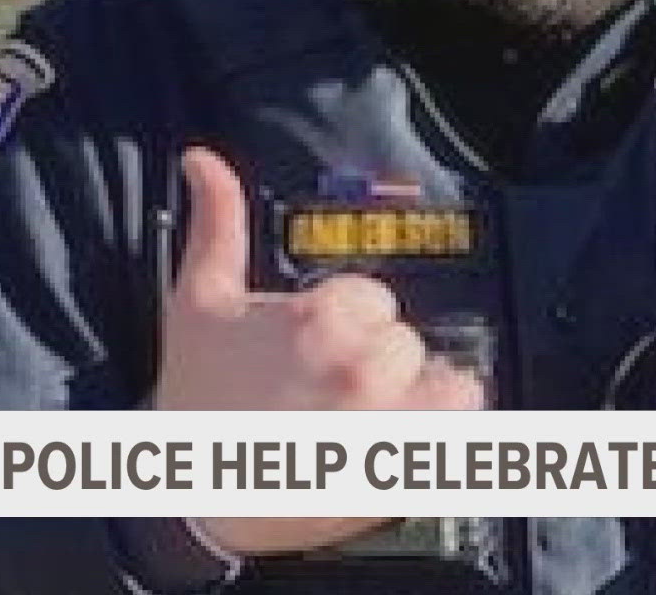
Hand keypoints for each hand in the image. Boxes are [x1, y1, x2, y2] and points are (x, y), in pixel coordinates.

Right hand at [155, 147, 483, 553]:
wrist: (192, 498)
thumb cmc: (194, 398)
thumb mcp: (198, 303)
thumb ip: (216, 223)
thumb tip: (203, 157)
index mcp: (320, 319)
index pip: (371, 302)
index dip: (342, 328)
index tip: (306, 359)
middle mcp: (362, 365)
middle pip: (403, 343)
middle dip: (373, 364)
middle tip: (326, 396)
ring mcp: (390, 420)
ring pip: (443, 380)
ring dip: (413, 397)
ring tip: (362, 423)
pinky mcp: (406, 467)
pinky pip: (463, 430)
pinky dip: (442, 433)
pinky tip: (396, 443)